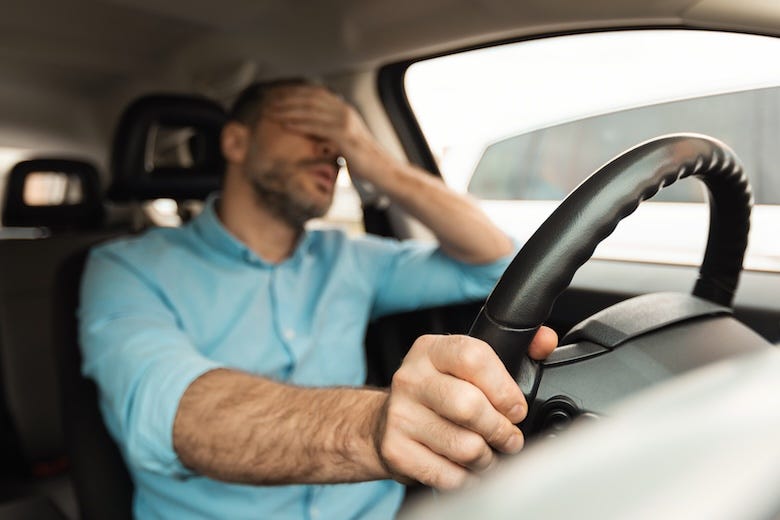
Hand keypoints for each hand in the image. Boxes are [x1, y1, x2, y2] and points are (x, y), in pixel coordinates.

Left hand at [266, 85, 387, 181]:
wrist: (382, 171)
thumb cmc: (362, 160)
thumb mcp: (343, 141)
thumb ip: (328, 132)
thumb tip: (310, 132)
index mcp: (344, 109)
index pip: (315, 94)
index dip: (294, 93)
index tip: (276, 96)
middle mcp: (345, 111)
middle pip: (310, 98)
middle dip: (286, 99)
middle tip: (268, 102)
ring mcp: (346, 122)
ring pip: (311, 110)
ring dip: (288, 110)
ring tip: (271, 112)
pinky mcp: (345, 136)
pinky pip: (317, 127)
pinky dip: (299, 124)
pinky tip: (285, 125)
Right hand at [375, 328, 557, 489]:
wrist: (386, 422)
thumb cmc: (437, 393)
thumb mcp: (465, 365)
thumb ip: (513, 351)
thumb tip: (546, 342)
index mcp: (431, 350)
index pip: (474, 357)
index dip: (504, 388)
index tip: (515, 408)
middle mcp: (410, 378)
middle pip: (469, 406)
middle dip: (501, 430)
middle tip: (509, 438)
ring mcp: (399, 415)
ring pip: (464, 446)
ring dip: (487, 458)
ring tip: (488, 454)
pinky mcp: (395, 450)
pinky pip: (448, 475)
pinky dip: (466, 479)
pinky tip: (466, 469)